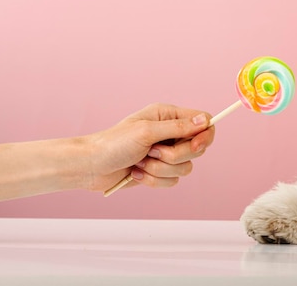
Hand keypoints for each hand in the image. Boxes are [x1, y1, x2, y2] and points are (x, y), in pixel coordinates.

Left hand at [83, 103, 214, 191]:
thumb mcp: (147, 131)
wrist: (91, 166)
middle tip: (153, 151)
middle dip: (175, 156)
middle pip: (197, 148)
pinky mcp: (160, 171)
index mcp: (168, 116)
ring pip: (185, 167)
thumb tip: (205, 120)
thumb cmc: (114, 143)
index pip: (203, 121)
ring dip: (161, 169)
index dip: (204, 135)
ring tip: (141, 162)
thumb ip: (178, 127)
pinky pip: (173, 181)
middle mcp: (170, 133)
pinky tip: (137, 172)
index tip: (195, 145)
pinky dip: (154, 179)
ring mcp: (166, 153)